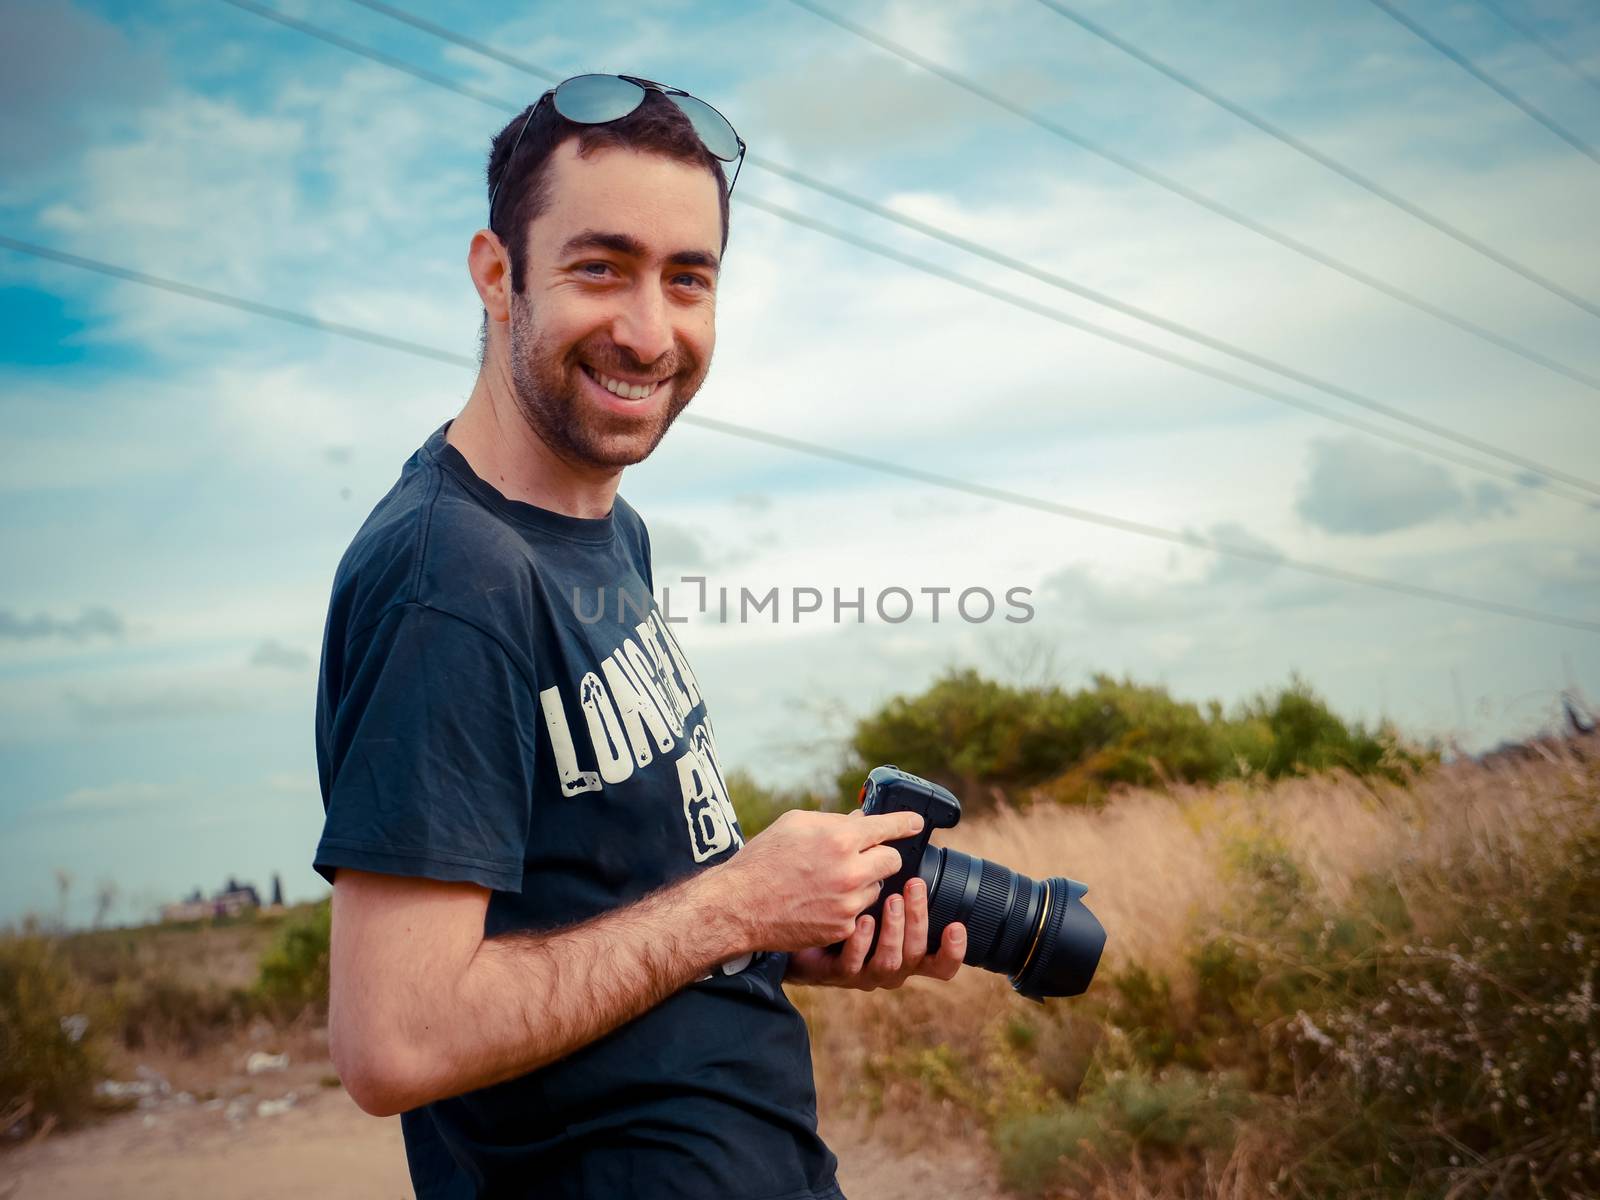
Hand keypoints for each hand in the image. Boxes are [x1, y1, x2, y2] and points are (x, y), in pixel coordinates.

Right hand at [713, 808, 926, 952]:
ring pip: (877, 888)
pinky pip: (860, 912)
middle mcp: (850, 871)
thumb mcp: (796, 824)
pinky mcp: (842, 928)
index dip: (907, 824)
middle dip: (882, 856)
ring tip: (830, 881)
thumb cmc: (764, 859)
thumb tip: (862, 821)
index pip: (889, 827)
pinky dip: (848, 906)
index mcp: (839, 838)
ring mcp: (848, 902)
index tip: (918, 823)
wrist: (740, 905)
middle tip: (865, 856)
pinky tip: (823, 901)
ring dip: (863, 883)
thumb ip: (834, 821)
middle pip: (893, 861)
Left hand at [784, 876, 965, 989]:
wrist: (788, 920)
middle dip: (920, 919)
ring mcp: (863, 970)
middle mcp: (889, 960)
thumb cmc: (833, 901)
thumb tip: (901, 822)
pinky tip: (860, 920)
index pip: (939, 957)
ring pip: (891, 962)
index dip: (954, 948)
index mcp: (903, 941)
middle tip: (914, 887)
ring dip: (895, 929)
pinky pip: (853, 965)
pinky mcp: (836, 972)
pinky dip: (861, 942)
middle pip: (919, 954)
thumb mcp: (864, 879)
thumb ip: (884, 862)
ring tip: (891, 900)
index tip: (957, 925)